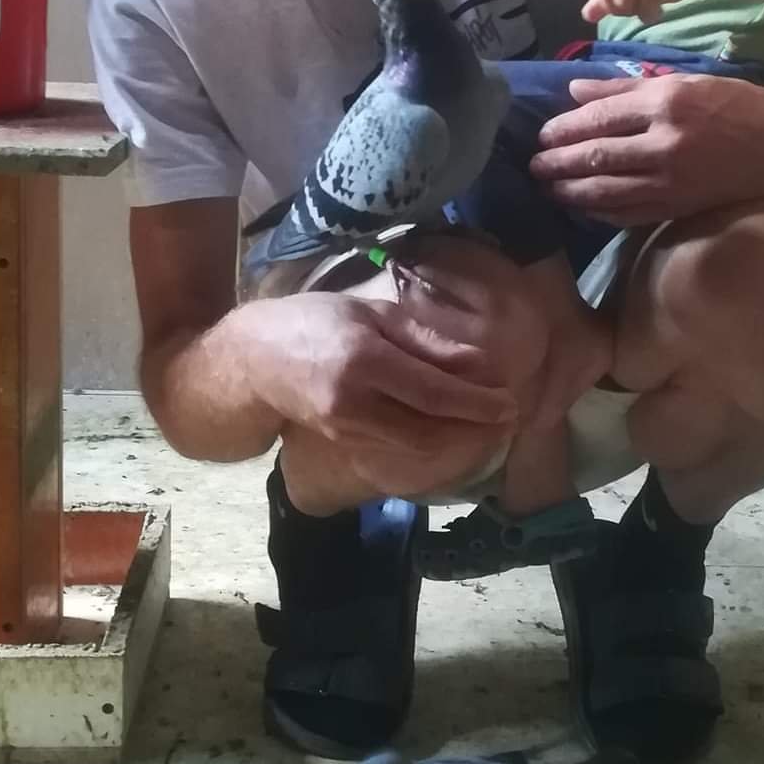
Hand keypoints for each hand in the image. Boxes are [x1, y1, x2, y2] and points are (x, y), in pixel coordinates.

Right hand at [243, 291, 517, 467]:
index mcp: (364, 359)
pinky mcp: (344, 445)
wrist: (253, 362)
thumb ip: (424, 340)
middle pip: (429, 432)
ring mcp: (347, 430)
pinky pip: (398, 450)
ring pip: (416, 449)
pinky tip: (451, 431)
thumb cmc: (314, 321)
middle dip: (474, 431)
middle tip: (508, 419)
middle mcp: (355, 403)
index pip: (433, 392)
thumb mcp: (370, 313)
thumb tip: (478, 364)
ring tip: (488, 427)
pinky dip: (431, 444)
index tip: (510, 404)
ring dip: (457, 442)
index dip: (476, 403)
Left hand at [528, 73, 763, 226]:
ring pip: (606, 189)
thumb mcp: (683, 82)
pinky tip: (579, 207)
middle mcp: (664, 143)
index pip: (600, 117)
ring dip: (569, 190)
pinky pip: (626, 213)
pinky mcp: (677, 206)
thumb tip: (575, 88)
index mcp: (665, 103)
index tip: (543, 134)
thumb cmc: (734, 106)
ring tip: (546, 187)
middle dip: (558, 162)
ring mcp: (670, 180)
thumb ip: (626, 87)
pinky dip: (598, 211)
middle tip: (533, 165)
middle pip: (596, 156)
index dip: (565, 128)